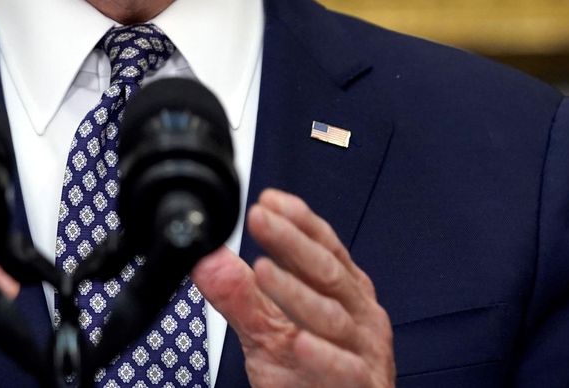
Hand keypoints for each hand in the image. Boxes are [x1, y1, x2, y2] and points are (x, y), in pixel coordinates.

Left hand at [192, 189, 394, 387]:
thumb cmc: (310, 372)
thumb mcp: (265, 329)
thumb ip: (237, 294)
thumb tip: (205, 256)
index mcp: (342, 289)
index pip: (323, 245)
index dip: (297, 220)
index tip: (267, 199)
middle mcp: (358, 312)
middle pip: (325, 271)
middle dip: (291, 242)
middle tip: (259, 218)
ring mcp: (363, 349)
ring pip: (331, 316)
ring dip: (296, 292)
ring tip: (263, 270)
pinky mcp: (362, 385)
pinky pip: (344, 369)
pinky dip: (322, 355)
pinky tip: (300, 341)